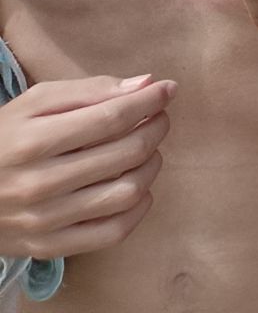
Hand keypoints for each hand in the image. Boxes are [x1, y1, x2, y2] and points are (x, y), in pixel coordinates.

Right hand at [0, 75, 174, 259]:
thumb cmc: (4, 140)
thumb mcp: (34, 104)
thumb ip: (89, 91)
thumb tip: (146, 84)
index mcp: (33, 141)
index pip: (111, 117)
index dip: (149, 101)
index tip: (168, 90)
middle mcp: (39, 184)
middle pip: (126, 153)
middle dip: (156, 128)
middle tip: (158, 118)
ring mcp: (44, 220)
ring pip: (127, 192)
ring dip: (152, 166)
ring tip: (148, 151)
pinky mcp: (49, 247)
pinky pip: (113, 232)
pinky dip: (139, 208)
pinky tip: (138, 188)